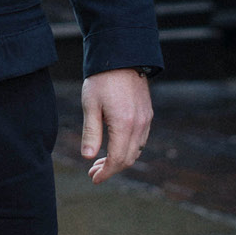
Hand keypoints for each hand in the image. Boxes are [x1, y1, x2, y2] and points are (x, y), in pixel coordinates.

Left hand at [79, 68, 152, 183]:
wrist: (122, 56)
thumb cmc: (102, 80)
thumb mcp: (90, 105)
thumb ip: (91, 133)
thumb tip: (88, 157)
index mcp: (124, 124)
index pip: (117, 159)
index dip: (106, 172)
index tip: (93, 178)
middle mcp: (139, 124)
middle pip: (129, 158)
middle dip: (112, 169)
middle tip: (93, 171)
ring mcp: (146, 119)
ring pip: (137, 150)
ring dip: (121, 159)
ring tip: (101, 160)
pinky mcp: (148, 113)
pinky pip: (141, 139)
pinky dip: (129, 148)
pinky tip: (116, 145)